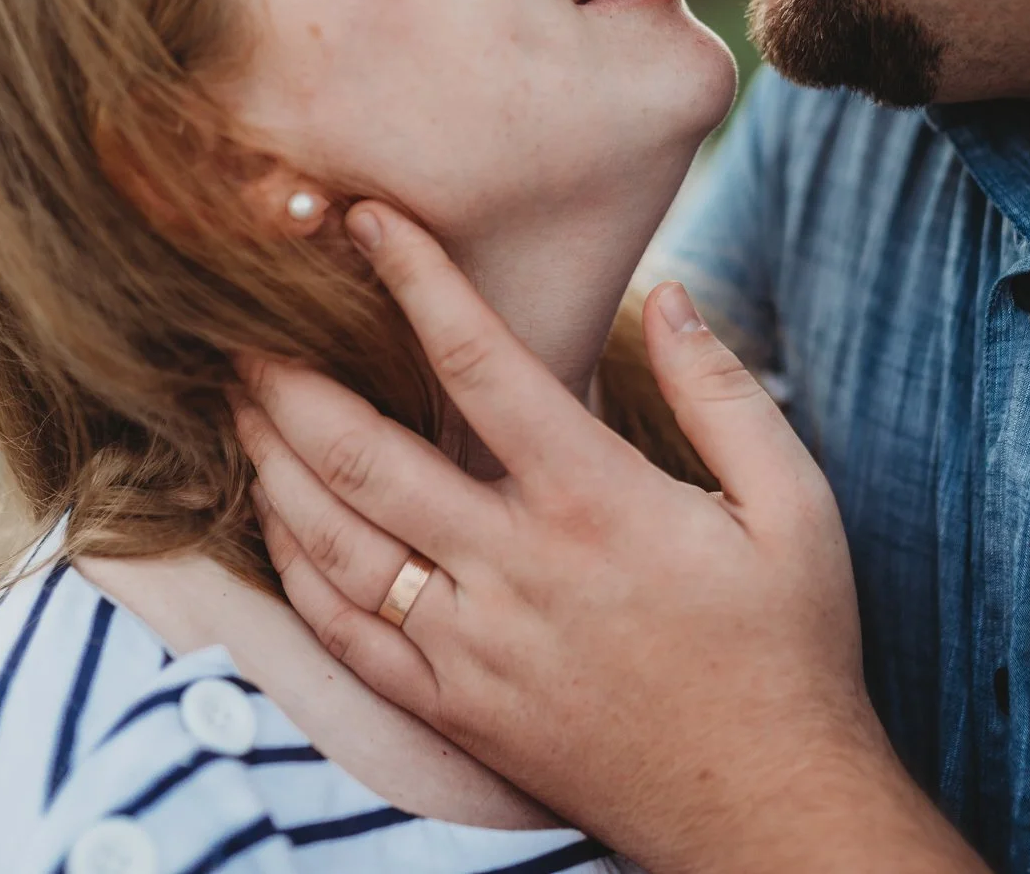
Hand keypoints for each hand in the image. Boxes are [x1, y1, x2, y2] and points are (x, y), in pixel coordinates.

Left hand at [235, 203, 976, 873]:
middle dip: (291, 378)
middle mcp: (518, 570)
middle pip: (366, 455)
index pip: (483, 366)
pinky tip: (273, 515)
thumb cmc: (787, 646)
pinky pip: (343, 633)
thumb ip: (725, 392)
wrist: (764, 808)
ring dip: (271, 462)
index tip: (366, 221)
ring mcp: (473, 648)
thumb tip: (667, 294)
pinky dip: (293, 566)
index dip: (416, 282)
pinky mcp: (453, 709)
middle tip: (240, 319)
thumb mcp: (794, 506)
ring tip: (236, 399)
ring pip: (334, 541)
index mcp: (599, 504)